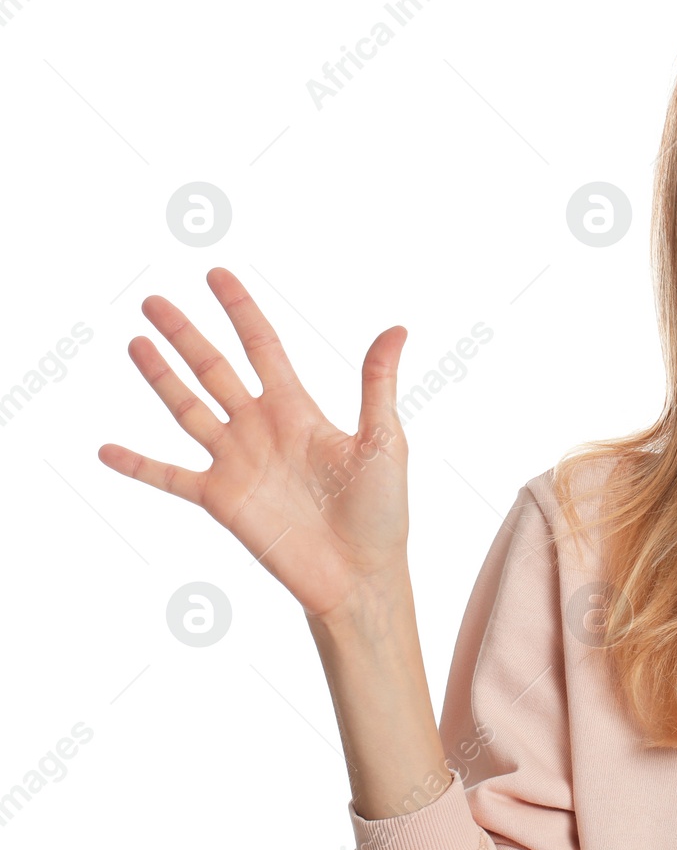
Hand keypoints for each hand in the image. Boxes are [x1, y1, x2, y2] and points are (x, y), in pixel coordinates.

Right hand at [98, 267, 410, 620]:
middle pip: (214, 369)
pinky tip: (107, 449)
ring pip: (187, 409)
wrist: (360, 574)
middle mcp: (261, 429)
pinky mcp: (221, 500)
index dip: (240, 310)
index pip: (262, 347)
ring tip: (135, 344)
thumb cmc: (382, 511)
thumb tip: (397, 328)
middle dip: (186, 334)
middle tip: (154, 301)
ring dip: (161, 378)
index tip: (216, 275)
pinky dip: (138, 464)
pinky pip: (170, 477)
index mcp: (299, 410)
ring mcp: (237, 463)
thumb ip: (377, 384)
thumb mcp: (384, 440)